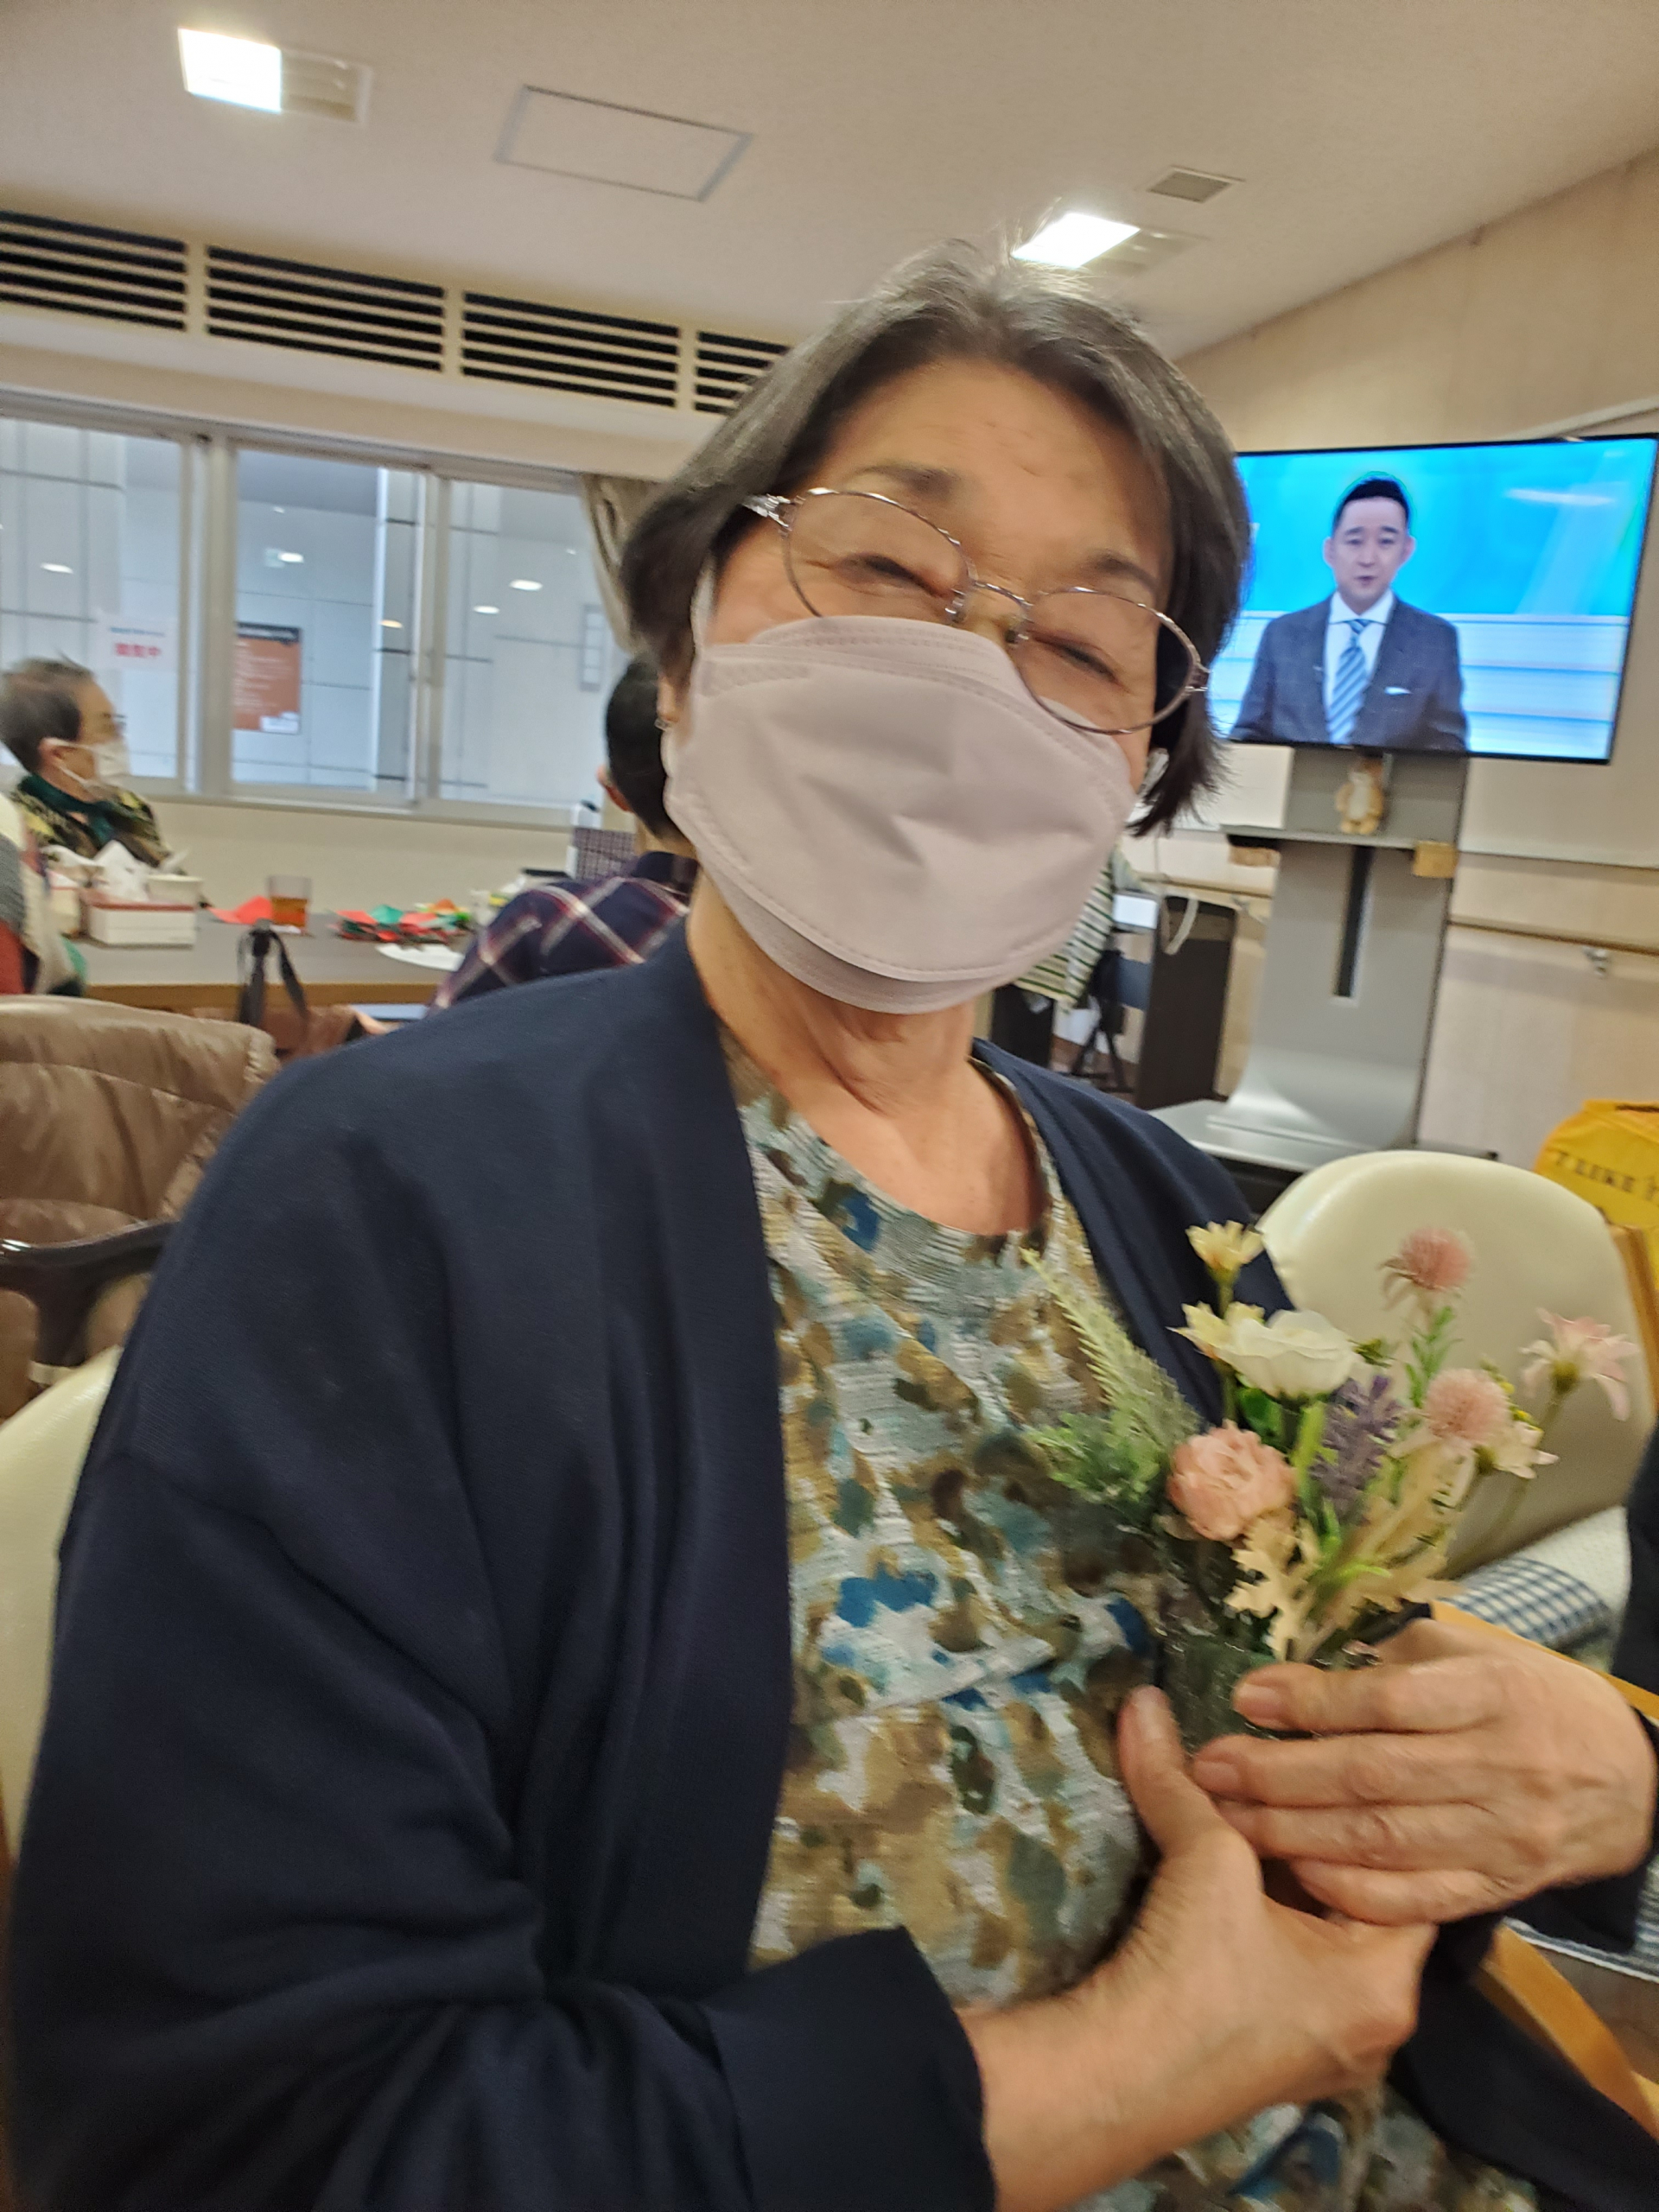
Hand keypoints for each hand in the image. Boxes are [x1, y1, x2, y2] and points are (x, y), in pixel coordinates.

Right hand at [965, 1689, 1432, 2211]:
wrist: (1117, 2080)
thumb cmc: (1195, 1976)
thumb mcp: (1204, 1860)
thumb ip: (1181, 1780)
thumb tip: (1145, 1702)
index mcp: (1386, 1981)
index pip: (1406, 1877)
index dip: (1369, 1813)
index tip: (1335, 1765)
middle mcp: (1375, 2024)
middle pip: (1362, 1908)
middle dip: (1320, 1844)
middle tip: (1290, 1781)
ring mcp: (1325, 2049)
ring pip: (1324, 1942)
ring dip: (1288, 1886)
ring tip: (1256, 1820)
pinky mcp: (1276, 2058)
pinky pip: (1294, 1973)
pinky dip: (1270, 1924)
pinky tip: (1232, 1881)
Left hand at [1191, 1618, 1658, 1923]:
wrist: (1629, 1781)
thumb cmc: (1532, 1699)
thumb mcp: (1478, 1654)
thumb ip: (1397, 1662)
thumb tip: (1304, 1675)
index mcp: (1491, 1695)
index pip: (1388, 1701)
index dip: (1311, 1701)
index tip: (1246, 1697)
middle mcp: (1498, 1767)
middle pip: (1372, 1775)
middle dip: (1279, 1774)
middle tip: (1210, 1769)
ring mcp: (1501, 1836)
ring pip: (1383, 1840)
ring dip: (1295, 1834)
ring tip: (1227, 1822)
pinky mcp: (1498, 1889)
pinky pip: (1415, 1898)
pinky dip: (1351, 1891)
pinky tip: (1296, 1874)